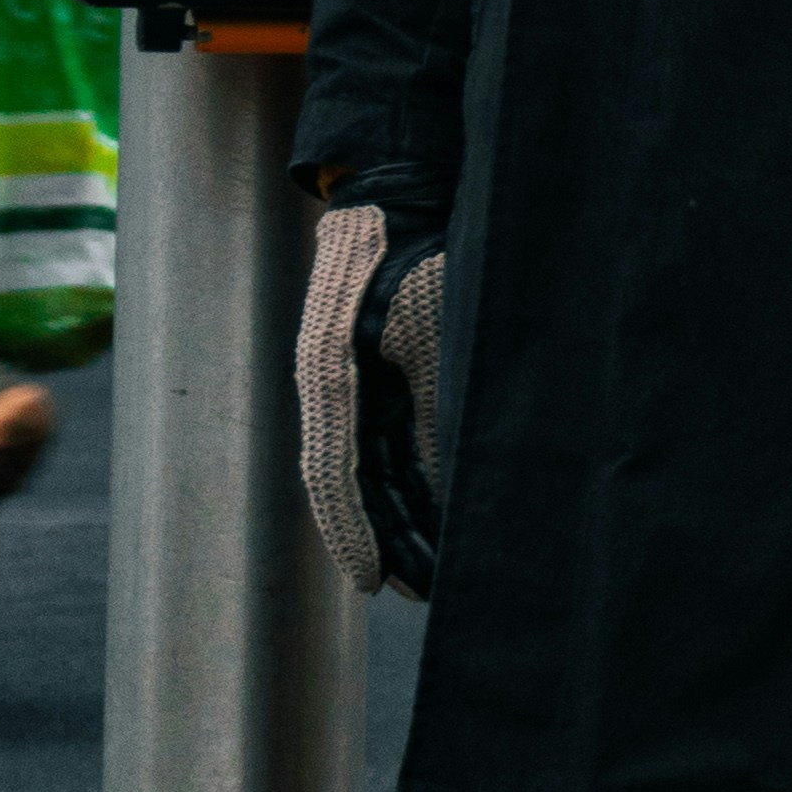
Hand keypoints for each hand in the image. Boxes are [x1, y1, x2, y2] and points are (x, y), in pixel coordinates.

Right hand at [295, 196, 447, 597]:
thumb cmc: (414, 249)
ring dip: (395, 520)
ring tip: (425, 573)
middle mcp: (333, 388)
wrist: (394, 196)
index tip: (374, 582)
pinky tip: (427, 515)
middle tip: (421, 594)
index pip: (339, 474)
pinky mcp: (366, 377)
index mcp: (334, 377)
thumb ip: (439, 394)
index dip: (355, 532)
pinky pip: (380, 443)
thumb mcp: (434, 319)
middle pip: (353, 484)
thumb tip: (458, 470)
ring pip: (369, 470)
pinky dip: (400, 484)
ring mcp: (346, 384)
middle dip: (387, 541)